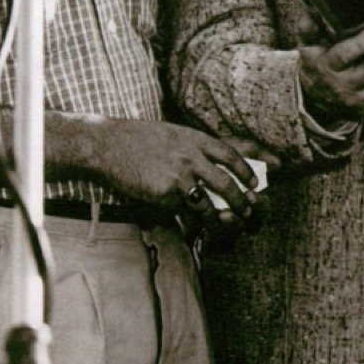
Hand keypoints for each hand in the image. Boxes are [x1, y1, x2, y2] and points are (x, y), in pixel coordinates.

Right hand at [93, 119, 266, 225]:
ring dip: (221, 218)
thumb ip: (191, 148)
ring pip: (210, 203)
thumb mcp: (171, 134)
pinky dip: (191, 221)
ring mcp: (180, 175)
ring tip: (226, 225)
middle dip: (240, 200)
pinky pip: (185, 212)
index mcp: (195, 139)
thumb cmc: (137, 139)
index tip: (254, 182)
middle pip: (226, 182)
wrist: (109, 145)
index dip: (245, 170)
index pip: (230, 154)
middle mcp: (192, 156)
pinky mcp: (166, 193)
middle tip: (247, 210)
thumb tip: (206, 165)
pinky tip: (194, 228)